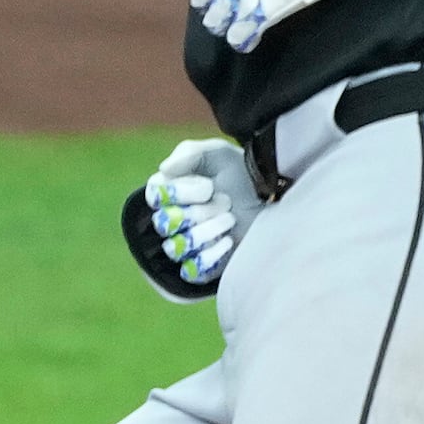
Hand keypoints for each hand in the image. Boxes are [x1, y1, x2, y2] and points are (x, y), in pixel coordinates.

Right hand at [124, 138, 262, 300]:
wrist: (268, 197)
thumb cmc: (238, 172)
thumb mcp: (216, 152)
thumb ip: (188, 153)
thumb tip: (164, 169)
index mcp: (168, 191)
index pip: (155, 197)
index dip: (181, 193)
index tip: (208, 186)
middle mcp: (171, 219)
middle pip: (165, 223)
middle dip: (199, 212)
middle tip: (225, 201)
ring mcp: (185, 244)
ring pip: (177, 246)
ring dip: (208, 230)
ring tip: (230, 218)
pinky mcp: (201, 266)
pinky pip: (191, 270)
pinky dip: (212, 254)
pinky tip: (229, 240)